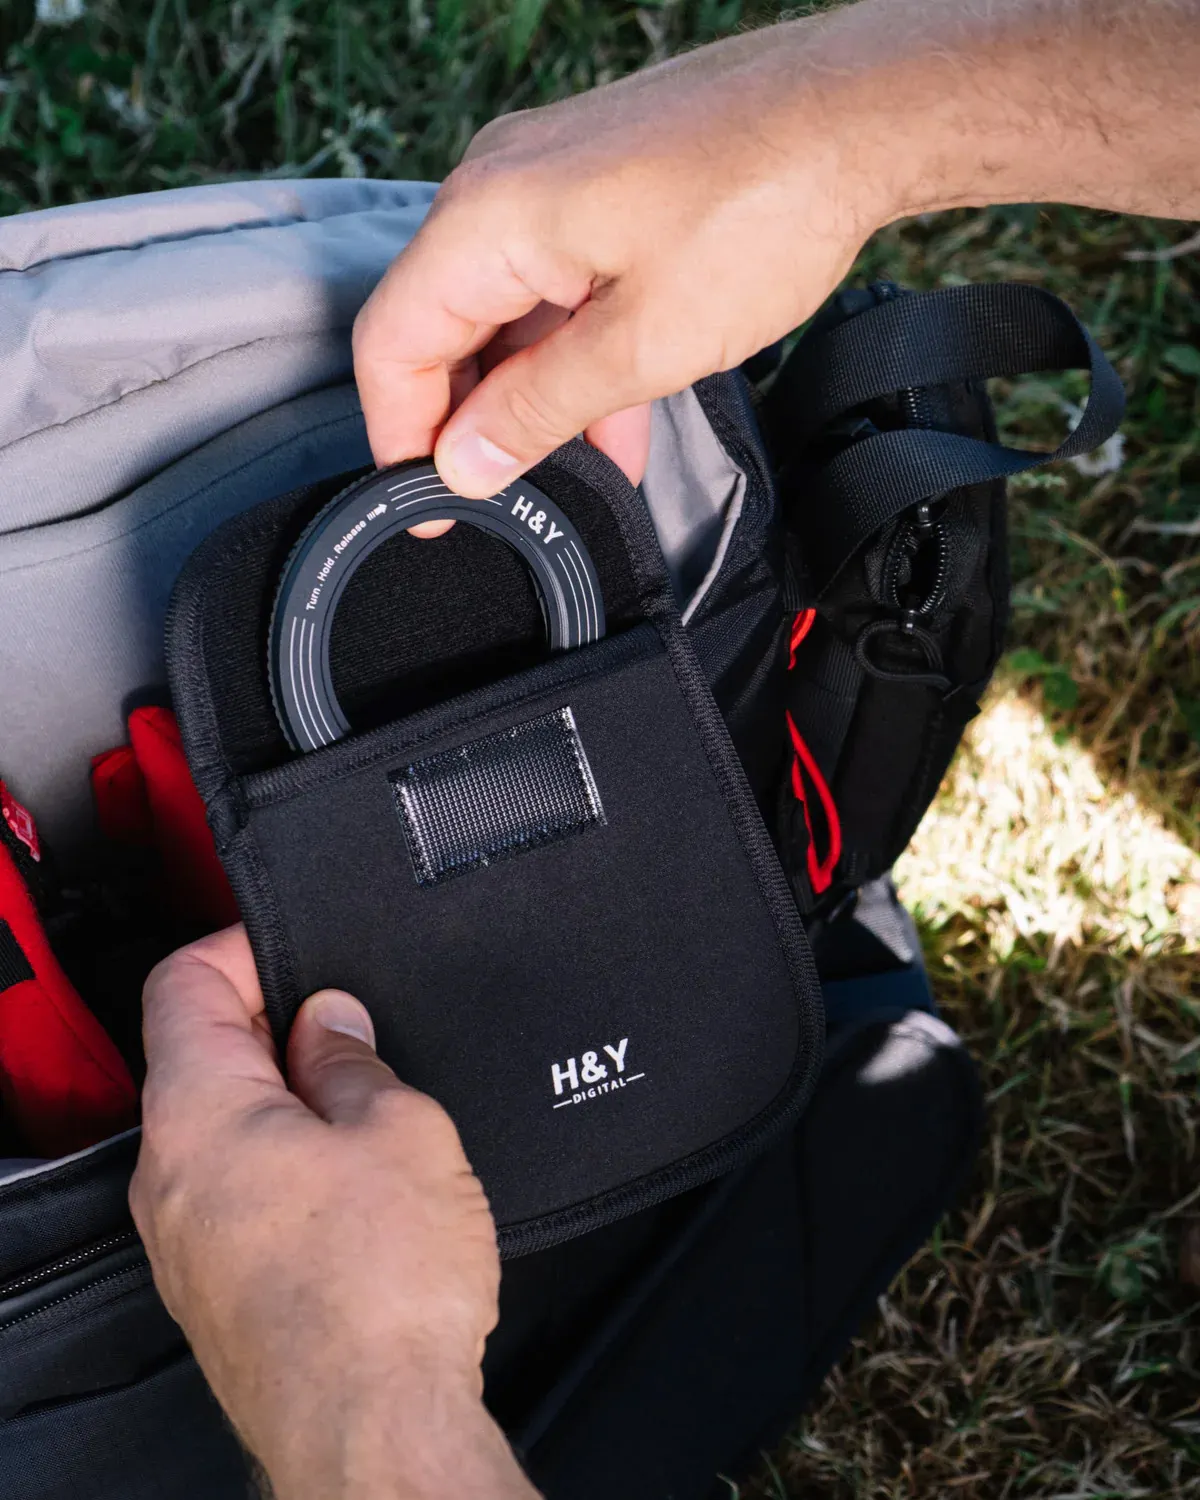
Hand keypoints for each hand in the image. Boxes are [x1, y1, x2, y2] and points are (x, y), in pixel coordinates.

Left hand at [130, 927, 537, 1499]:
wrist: (372, 1432)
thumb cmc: (382, 1289)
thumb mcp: (399, 1128)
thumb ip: (353, 1059)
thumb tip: (329, 1021)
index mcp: (199, 1112)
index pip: (184, 984)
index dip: (243, 946)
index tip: (298, 946)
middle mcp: (167, 1175)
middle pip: (198, 1056)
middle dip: (276, 1026)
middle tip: (356, 1029)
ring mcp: (182, 1240)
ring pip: (220, 1128)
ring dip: (285, 1098)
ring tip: (368, 1110)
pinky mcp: (213, 1288)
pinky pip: (232, 1191)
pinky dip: (282, 1160)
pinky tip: (355, 1184)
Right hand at [354, 0, 1199, 504]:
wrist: (860, 115)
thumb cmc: (765, 206)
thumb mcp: (644, 344)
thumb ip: (540, 409)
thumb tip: (468, 462)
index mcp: (490, 218)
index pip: (394, 341)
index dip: (401, 435)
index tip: (427, 503)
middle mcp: (503, 188)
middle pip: (443, 327)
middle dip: (470, 422)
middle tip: (499, 498)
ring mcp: (552, 183)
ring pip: (506, 313)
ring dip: (534, 398)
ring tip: (573, 473)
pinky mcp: (599, 190)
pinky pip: (557, 285)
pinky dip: (574, 354)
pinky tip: (614, 417)